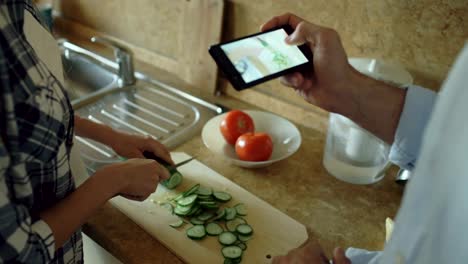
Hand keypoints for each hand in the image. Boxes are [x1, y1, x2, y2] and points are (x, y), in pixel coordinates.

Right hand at [96, 158, 169, 200]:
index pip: (165, 173)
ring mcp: (154, 182)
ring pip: (150, 190)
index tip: (158, 181)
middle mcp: (156, 173)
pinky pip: (144, 196)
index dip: (161, 178)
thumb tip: (151, 171)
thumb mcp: (138, 163)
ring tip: (131, 186)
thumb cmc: (123, 169)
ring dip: (142, 190)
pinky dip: (138, 196)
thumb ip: (147, 167)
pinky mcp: (150, 191)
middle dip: (149, 184)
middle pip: (156, 182)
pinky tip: (130, 191)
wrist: (117, 177)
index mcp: (154, 164)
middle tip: (137, 183)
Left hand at [108, 130, 173, 164]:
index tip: (173, 166)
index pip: (162, 152)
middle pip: (163, 149)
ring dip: (162, 156)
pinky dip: (156, 153)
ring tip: (164, 165)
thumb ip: (144, 161)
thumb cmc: (123, 145)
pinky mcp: (143, 140)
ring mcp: (147, 139)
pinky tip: (154, 160)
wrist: (114, 137)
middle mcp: (150, 140)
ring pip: (159, 148)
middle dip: (167, 158)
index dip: (168, 160)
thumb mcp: (134, 156)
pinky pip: (153, 147)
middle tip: (170, 167)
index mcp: (150, 143)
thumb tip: (153, 166)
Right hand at [261, 13, 405, 143]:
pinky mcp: (296, 79)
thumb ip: (306, 30)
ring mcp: (299, 64)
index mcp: (311, 35)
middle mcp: (304, 48)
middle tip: (270, 55)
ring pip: (280, 63)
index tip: (264, 30)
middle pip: (280, 43)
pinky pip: (284, 78)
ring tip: (299, 76)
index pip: (289, 22)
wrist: (341, 92)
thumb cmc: (337, 66)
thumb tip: (288, 38)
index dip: (275, 22)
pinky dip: (291, 81)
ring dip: (287, 70)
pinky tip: (303, 83)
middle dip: (275, 50)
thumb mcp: (326, 39)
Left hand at [272, 228, 350, 263]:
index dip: (320, 258)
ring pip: (286, 259)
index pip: (316, 248)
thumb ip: (341, 262)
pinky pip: (277, 263)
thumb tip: (339, 250)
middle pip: (301, 253)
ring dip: (292, 263)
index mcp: (308, 254)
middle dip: (306, 260)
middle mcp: (291, 255)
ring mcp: (280, 262)